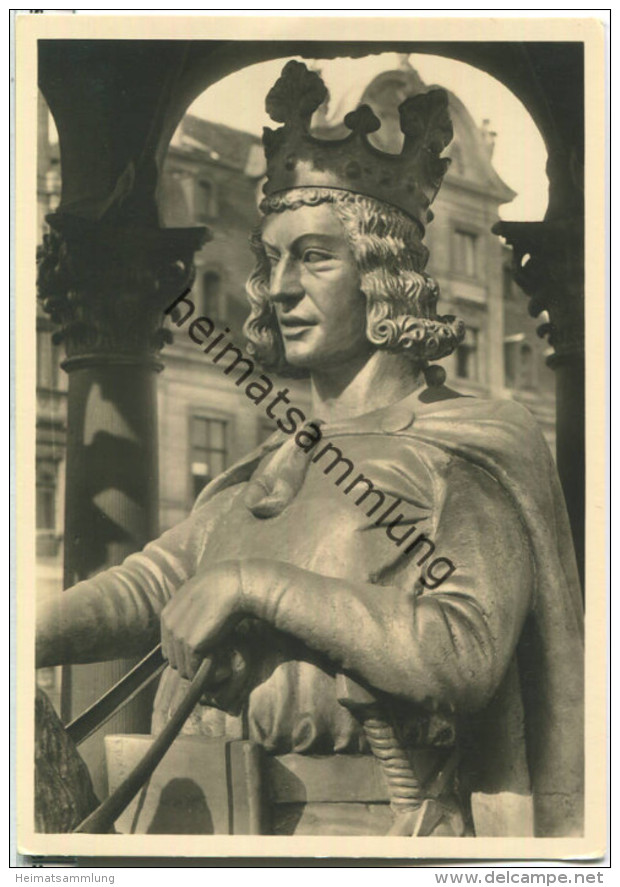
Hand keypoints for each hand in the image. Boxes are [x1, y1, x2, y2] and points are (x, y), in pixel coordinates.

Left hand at [161, 560, 246, 680]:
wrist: (233, 584)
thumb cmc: (222, 587)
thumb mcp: (197, 596)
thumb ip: (189, 612)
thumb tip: (196, 628)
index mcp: (168, 615)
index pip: (170, 647)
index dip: (187, 653)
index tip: (206, 651)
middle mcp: (169, 627)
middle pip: (175, 659)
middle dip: (192, 662)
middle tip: (214, 656)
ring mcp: (178, 636)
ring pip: (184, 669)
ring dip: (200, 668)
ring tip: (220, 658)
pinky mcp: (191, 645)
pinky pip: (195, 671)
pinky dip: (208, 672)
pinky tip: (222, 663)